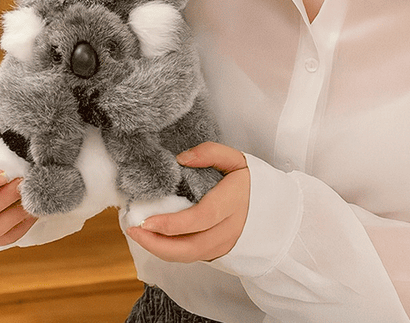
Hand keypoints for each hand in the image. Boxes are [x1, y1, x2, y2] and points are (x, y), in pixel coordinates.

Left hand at [126, 142, 249, 262]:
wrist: (276, 212)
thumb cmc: (253, 183)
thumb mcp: (236, 160)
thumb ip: (211, 153)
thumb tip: (182, 158)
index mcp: (233, 203)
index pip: (199, 219)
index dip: (171, 223)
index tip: (146, 220)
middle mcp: (229, 230)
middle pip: (189, 247)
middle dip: (156, 243)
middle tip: (133, 231)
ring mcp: (224, 246)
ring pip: (188, 257)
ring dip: (159, 249)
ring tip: (138, 234)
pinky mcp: (219, 254)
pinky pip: (191, 257)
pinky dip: (170, 251)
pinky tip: (155, 239)